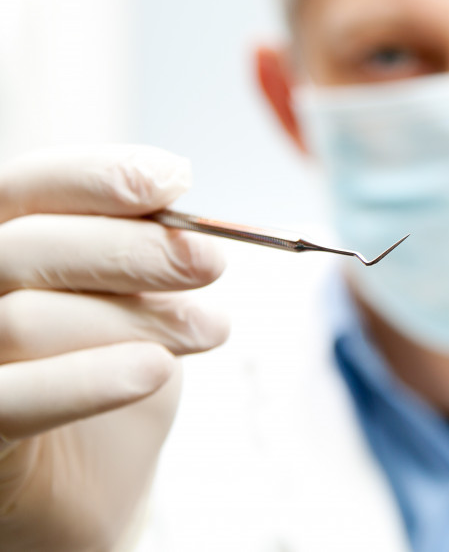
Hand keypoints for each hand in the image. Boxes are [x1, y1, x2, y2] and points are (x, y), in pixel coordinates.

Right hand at [0, 146, 227, 550]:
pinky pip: (11, 400)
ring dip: (136, 320)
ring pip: (26, 320)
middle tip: (211, 263)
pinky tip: (155, 369)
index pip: (25, 187)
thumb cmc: (107, 377)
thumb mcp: (133, 299)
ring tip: (208, 329)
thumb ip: (139, 248)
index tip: (176, 179)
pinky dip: (87, 381)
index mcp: (0, 244)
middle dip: (133, 249)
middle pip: (27, 246)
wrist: (90, 489)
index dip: (96, 176)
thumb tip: (172, 192)